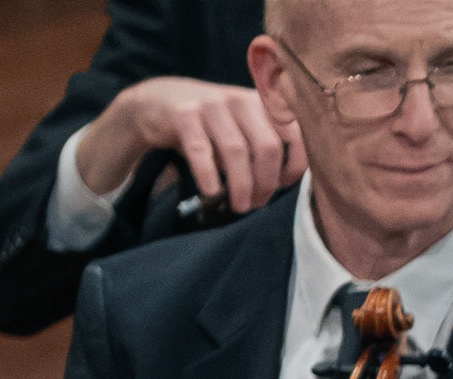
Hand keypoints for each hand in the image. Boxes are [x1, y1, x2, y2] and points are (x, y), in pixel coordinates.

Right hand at [80, 78, 303, 211]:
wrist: (157, 102)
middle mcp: (240, 99)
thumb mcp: (244, 129)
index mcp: (262, 103)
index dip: (295, 166)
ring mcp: (211, 104)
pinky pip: (201, 151)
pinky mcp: (183, 113)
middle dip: (266, 183)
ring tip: (239, 206)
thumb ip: (267, 147)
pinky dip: (210, 178)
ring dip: (241, 186)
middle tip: (258, 203)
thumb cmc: (211, 126)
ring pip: (236, 152)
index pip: (294, 134)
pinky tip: (213, 195)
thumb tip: (285, 184)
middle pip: (268, 148)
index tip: (284, 186)